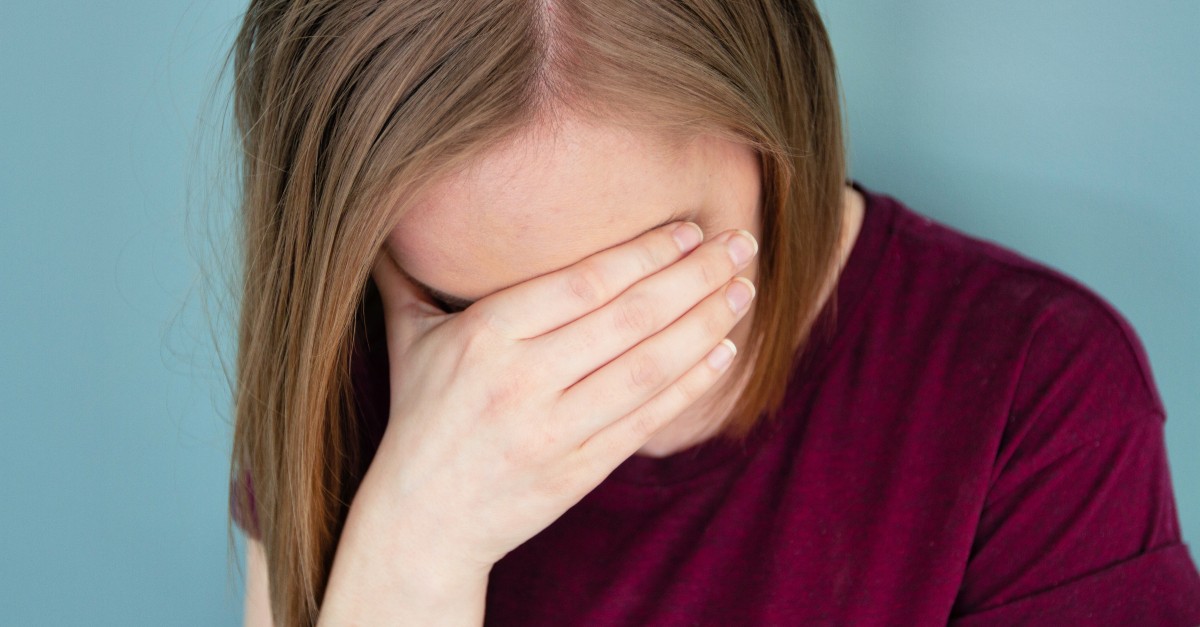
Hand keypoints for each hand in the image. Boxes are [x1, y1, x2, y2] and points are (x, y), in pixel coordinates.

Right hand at [362, 221, 757, 571]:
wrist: (422, 523)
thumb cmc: (420, 419)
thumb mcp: (406, 341)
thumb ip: (409, 276)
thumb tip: (397, 214)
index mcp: (483, 338)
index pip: (583, 283)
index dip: (646, 253)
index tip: (689, 228)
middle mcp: (521, 383)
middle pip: (629, 319)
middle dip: (695, 276)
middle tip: (741, 244)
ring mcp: (554, 432)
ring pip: (649, 368)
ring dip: (707, 324)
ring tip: (745, 290)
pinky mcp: (579, 472)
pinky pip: (647, 420)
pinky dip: (692, 384)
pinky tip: (725, 351)